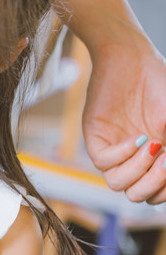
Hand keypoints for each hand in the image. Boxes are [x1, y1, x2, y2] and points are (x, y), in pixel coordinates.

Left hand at [83, 44, 165, 203]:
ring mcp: (114, 149)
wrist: (133, 58)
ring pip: (117, 184)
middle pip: (138, 195)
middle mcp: (133, 158)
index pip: (156, 195)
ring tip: (153, 145)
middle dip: (156, 183)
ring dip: (139, 170)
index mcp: (155, 159)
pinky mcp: (95, 136)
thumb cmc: (160, 84)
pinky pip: (102, 161)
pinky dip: (122, 155)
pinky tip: (137, 137)